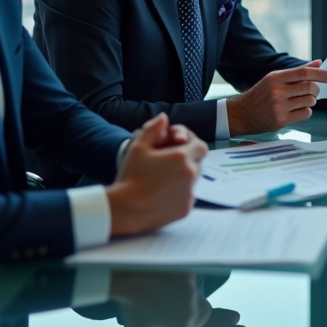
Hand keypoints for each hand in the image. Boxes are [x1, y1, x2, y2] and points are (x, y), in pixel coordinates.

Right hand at [107, 114, 206, 236]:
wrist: (124, 209)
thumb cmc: (130, 176)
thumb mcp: (138, 147)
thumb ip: (153, 129)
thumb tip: (164, 117)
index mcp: (182, 157)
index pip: (201, 147)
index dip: (192, 145)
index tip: (180, 148)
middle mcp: (190, 174)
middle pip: (198, 163)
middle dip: (188, 161)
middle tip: (169, 164)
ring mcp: (190, 193)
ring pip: (194, 180)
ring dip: (184, 177)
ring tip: (164, 179)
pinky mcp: (186, 208)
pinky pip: (188, 197)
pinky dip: (180, 193)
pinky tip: (163, 194)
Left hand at [110, 270, 210, 326]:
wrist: (128, 279)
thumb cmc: (133, 305)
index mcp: (183, 325)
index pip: (198, 322)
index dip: (188, 316)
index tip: (176, 309)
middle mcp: (191, 310)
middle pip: (204, 308)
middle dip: (195, 306)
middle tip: (179, 299)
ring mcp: (191, 291)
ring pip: (197, 291)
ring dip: (189, 289)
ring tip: (169, 286)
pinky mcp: (189, 274)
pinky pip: (191, 275)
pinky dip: (183, 274)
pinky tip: (168, 275)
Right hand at [227, 60, 326, 134]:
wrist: (241, 114)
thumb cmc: (261, 94)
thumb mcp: (275, 79)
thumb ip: (297, 71)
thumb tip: (318, 62)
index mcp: (275, 78)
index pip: (303, 73)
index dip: (320, 74)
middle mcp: (277, 92)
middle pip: (309, 88)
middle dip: (316, 90)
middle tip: (314, 91)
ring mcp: (279, 107)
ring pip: (309, 102)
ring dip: (311, 101)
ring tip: (302, 101)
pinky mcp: (281, 120)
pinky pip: (305, 114)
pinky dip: (306, 111)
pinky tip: (297, 110)